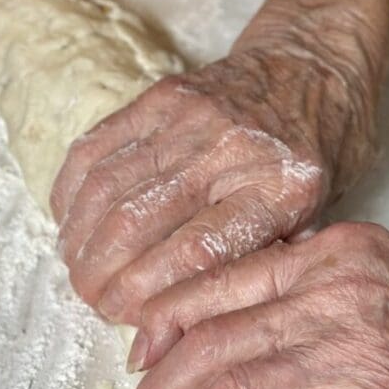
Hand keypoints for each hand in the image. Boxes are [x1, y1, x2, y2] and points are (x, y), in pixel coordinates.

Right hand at [50, 0, 377, 325]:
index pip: (196, 253)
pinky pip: (98, 147)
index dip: (148, 294)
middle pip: (139, 224)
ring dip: (81, 240)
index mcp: (278, 190)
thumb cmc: (318, 155)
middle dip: (104, 277)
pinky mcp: (162, 94)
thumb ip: (258, 264)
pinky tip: (70, 224)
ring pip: (109, 187)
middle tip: (95, 304)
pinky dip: (72, 191)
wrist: (314, 67)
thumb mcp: (314, 218)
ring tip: (78, 272)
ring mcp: (192, 116)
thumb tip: (184, 321)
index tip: (130, 320)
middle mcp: (230, 150)